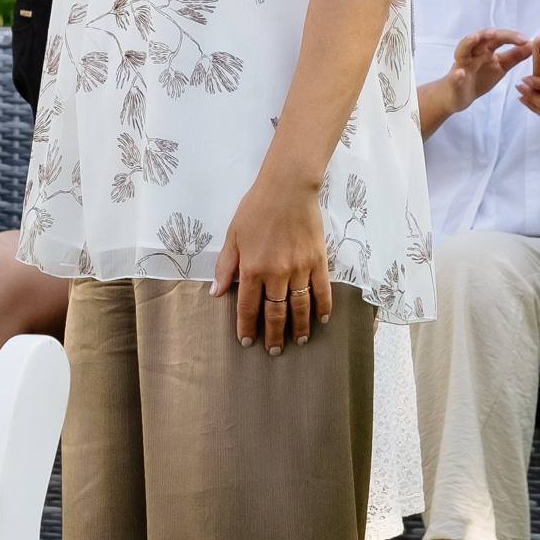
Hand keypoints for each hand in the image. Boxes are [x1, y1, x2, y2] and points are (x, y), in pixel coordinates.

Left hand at [214, 171, 332, 351]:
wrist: (287, 187)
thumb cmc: (256, 208)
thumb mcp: (233, 235)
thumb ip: (225, 266)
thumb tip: (217, 292)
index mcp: (252, 269)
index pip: (248, 307)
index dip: (246, 327)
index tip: (247, 342)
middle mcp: (276, 274)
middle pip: (275, 313)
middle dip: (274, 335)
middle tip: (274, 352)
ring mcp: (300, 269)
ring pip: (300, 307)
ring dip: (299, 327)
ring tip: (300, 341)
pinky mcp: (318, 261)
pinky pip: (322, 290)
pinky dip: (323, 307)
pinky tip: (322, 319)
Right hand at [442, 29, 528, 113]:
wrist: (459, 95)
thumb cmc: (479, 78)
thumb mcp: (500, 67)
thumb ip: (514, 56)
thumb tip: (531, 45)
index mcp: (485, 50)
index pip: (497, 38)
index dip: (510, 37)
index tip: (525, 40)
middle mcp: (472, 54)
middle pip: (479, 39)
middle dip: (487, 34)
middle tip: (496, 32)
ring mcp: (462, 66)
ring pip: (462, 51)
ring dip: (467, 43)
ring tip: (474, 38)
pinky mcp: (454, 81)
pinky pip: (454, 77)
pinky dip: (457, 75)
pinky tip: (460, 73)